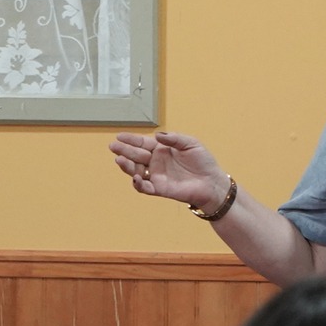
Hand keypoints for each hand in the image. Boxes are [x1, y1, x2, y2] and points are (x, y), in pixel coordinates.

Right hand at [109, 131, 229, 210]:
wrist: (212, 182)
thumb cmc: (203, 161)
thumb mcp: (190, 144)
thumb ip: (174, 139)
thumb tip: (157, 136)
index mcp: (161, 149)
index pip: (142, 143)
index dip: (130, 139)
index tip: (119, 136)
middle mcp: (155, 162)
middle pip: (135, 155)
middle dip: (124, 150)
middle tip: (114, 146)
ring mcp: (156, 175)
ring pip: (136, 171)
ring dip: (127, 166)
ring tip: (120, 160)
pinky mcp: (160, 189)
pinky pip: (145, 187)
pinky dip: (139, 184)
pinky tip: (136, 178)